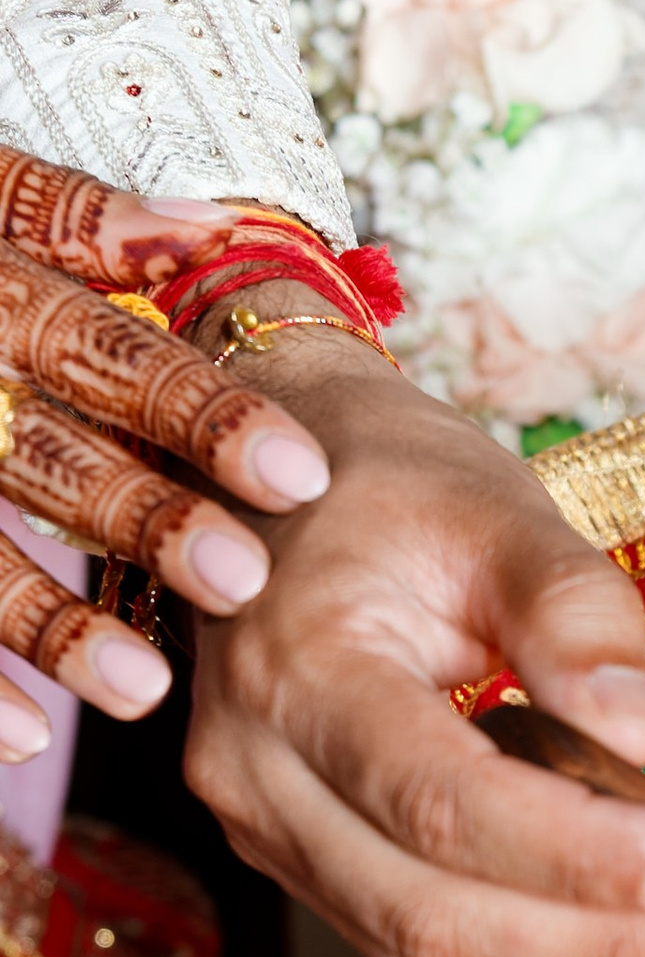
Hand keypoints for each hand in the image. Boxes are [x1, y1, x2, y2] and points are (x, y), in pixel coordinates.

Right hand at [0, 155, 330, 750]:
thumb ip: (71, 217)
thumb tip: (208, 228)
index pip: (104, 352)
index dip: (201, 413)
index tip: (301, 475)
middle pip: (46, 457)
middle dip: (145, 520)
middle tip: (242, 581)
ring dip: (53, 626)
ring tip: (145, 690)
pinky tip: (31, 739)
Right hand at [186, 329, 644, 956]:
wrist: (273, 484)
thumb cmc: (384, 486)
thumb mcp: (493, 508)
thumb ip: (573, 612)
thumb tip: (640, 738)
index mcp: (297, 669)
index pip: (443, 802)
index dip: (582, 858)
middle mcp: (257, 772)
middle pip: (435, 915)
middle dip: (602, 939)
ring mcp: (271, 831)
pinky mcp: (308, 866)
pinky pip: (427, 951)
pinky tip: (636, 934)